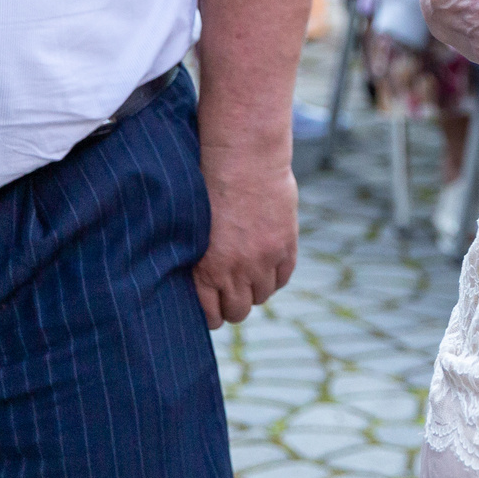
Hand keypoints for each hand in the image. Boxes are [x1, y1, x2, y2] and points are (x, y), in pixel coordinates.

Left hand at [194, 154, 297, 326]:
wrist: (244, 160)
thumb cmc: (208, 188)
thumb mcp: (193, 230)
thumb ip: (200, 261)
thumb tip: (200, 284)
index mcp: (206, 270)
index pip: (212, 316)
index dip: (212, 315)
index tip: (213, 307)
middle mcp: (235, 272)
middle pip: (238, 312)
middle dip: (233, 305)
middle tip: (230, 291)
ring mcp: (263, 261)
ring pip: (261, 297)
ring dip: (255, 289)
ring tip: (248, 272)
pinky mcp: (285, 247)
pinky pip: (282, 278)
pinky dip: (275, 275)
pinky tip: (266, 262)